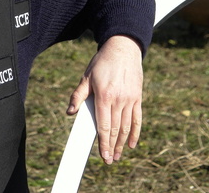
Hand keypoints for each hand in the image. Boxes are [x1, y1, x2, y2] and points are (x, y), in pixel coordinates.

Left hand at [67, 35, 143, 163]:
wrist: (123, 48)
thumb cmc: (102, 62)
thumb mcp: (86, 77)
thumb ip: (78, 96)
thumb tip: (70, 113)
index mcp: (104, 96)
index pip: (104, 126)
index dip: (103, 143)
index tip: (103, 156)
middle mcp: (119, 99)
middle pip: (116, 129)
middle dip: (112, 147)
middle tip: (109, 160)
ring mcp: (130, 99)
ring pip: (127, 126)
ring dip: (122, 143)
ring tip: (118, 155)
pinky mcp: (138, 97)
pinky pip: (138, 118)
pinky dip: (135, 132)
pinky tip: (131, 144)